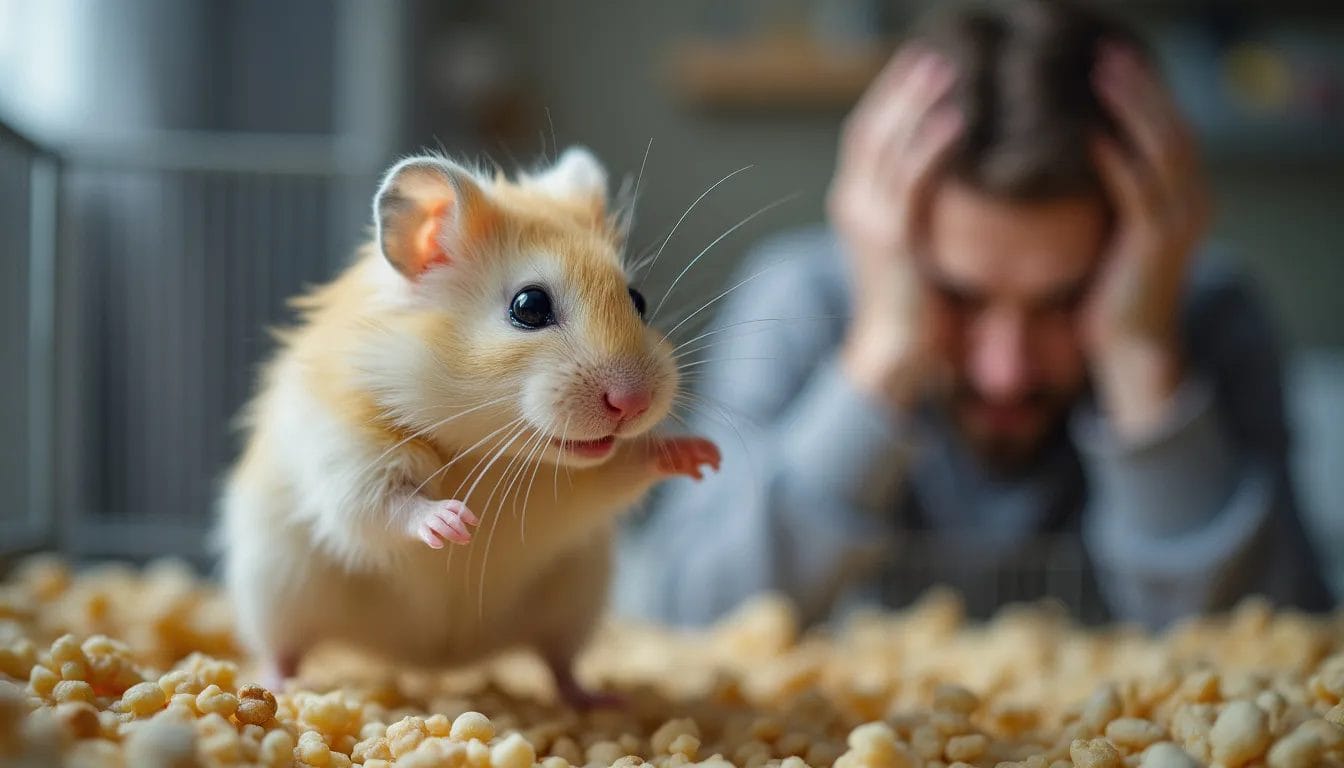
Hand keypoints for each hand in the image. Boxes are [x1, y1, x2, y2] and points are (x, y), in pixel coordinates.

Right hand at [826, 47, 962, 407]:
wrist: (894, 350)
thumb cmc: (911, 301)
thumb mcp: (908, 241)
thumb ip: (914, 203)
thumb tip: (943, 167)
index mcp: (852, 202)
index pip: (864, 134)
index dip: (888, 97)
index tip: (916, 66)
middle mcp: (852, 204)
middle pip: (871, 129)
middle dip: (901, 89)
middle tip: (932, 55)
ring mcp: (868, 220)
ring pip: (889, 146)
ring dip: (919, 105)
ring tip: (948, 73)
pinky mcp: (894, 238)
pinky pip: (914, 180)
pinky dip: (934, 146)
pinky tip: (959, 121)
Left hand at [1087, 44, 1210, 437]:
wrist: (1129, 349)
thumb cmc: (1112, 292)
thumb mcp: (1115, 232)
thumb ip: (1112, 194)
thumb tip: (1078, 152)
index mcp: (1185, 197)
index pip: (1170, 129)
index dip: (1145, 93)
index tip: (1112, 63)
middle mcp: (1193, 202)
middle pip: (1172, 127)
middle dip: (1140, 89)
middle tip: (1106, 55)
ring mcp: (1179, 222)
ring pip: (1161, 150)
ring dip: (1130, 110)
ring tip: (1100, 79)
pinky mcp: (1154, 243)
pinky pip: (1137, 190)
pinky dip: (1116, 158)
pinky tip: (1089, 136)